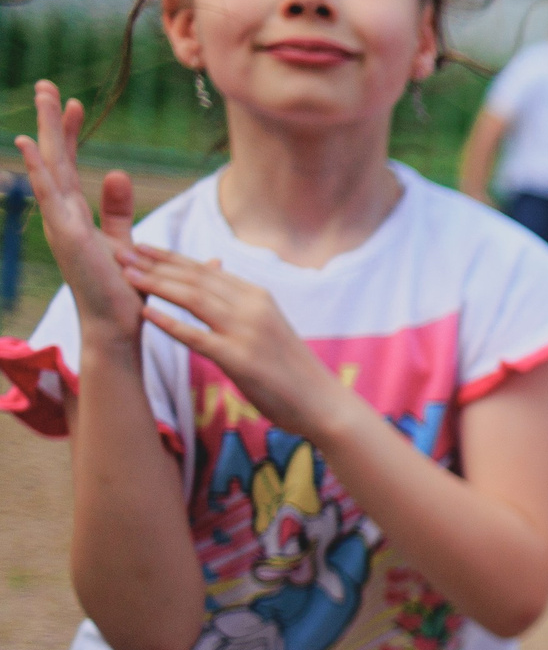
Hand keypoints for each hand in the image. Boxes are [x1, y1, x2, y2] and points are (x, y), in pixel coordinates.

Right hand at [13, 81, 142, 339]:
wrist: (119, 327)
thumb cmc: (122, 290)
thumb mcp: (123, 240)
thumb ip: (117, 209)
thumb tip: (119, 173)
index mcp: (76, 215)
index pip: (70, 165)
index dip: (69, 133)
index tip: (74, 101)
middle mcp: (62, 215)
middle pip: (54, 158)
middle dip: (51, 120)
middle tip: (48, 83)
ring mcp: (60, 223)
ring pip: (50, 168)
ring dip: (44, 130)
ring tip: (43, 96)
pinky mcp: (66, 235)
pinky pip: (49, 195)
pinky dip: (37, 168)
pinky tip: (25, 143)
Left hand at [119, 245, 357, 439]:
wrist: (324, 403)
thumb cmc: (292, 370)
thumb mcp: (268, 327)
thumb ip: (241, 304)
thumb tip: (217, 277)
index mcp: (259, 297)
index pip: (206, 270)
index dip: (170, 257)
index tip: (140, 247)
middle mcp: (253, 308)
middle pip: (196, 279)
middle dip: (155, 264)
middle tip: (120, 252)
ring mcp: (247, 332)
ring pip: (194, 300)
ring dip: (157, 285)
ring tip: (126, 275)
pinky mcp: (240, 360)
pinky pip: (197, 336)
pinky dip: (170, 323)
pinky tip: (145, 312)